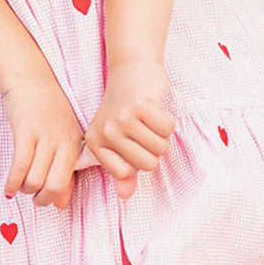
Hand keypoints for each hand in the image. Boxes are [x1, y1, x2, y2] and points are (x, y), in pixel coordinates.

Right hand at [1, 73, 86, 209]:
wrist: (30, 79)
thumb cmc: (47, 110)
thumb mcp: (63, 138)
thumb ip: (64, 171)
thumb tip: (61, 204)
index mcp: (76, 144)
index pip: (70, 182)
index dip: (56, 198)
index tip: (47, 200)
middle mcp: (64, 141)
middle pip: (55, 186)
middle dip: (42, 199)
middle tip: (33, 198)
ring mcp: (45, 136)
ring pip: (35, 180)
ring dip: (24, 189)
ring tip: (20, 186)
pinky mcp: (25, 132)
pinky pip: (19, 166)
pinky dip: (12, 183)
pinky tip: (8, 189)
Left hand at [83, 58, 175, 199]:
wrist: (131, 68)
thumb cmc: (127, 107)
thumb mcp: (120, 139)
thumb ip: (123, 169)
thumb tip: (124, 196)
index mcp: (95, 144)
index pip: (126, 174)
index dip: (138, 160)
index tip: (132, 141)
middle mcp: (106, 133)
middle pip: (147, 165)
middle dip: (154, 148)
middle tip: (143, 127)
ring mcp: (122, 119)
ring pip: (160, 148)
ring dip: (162, 134)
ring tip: (148, 117)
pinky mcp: (140, 106)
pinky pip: (168, 129)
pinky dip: (168, 119)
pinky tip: (155, 107)